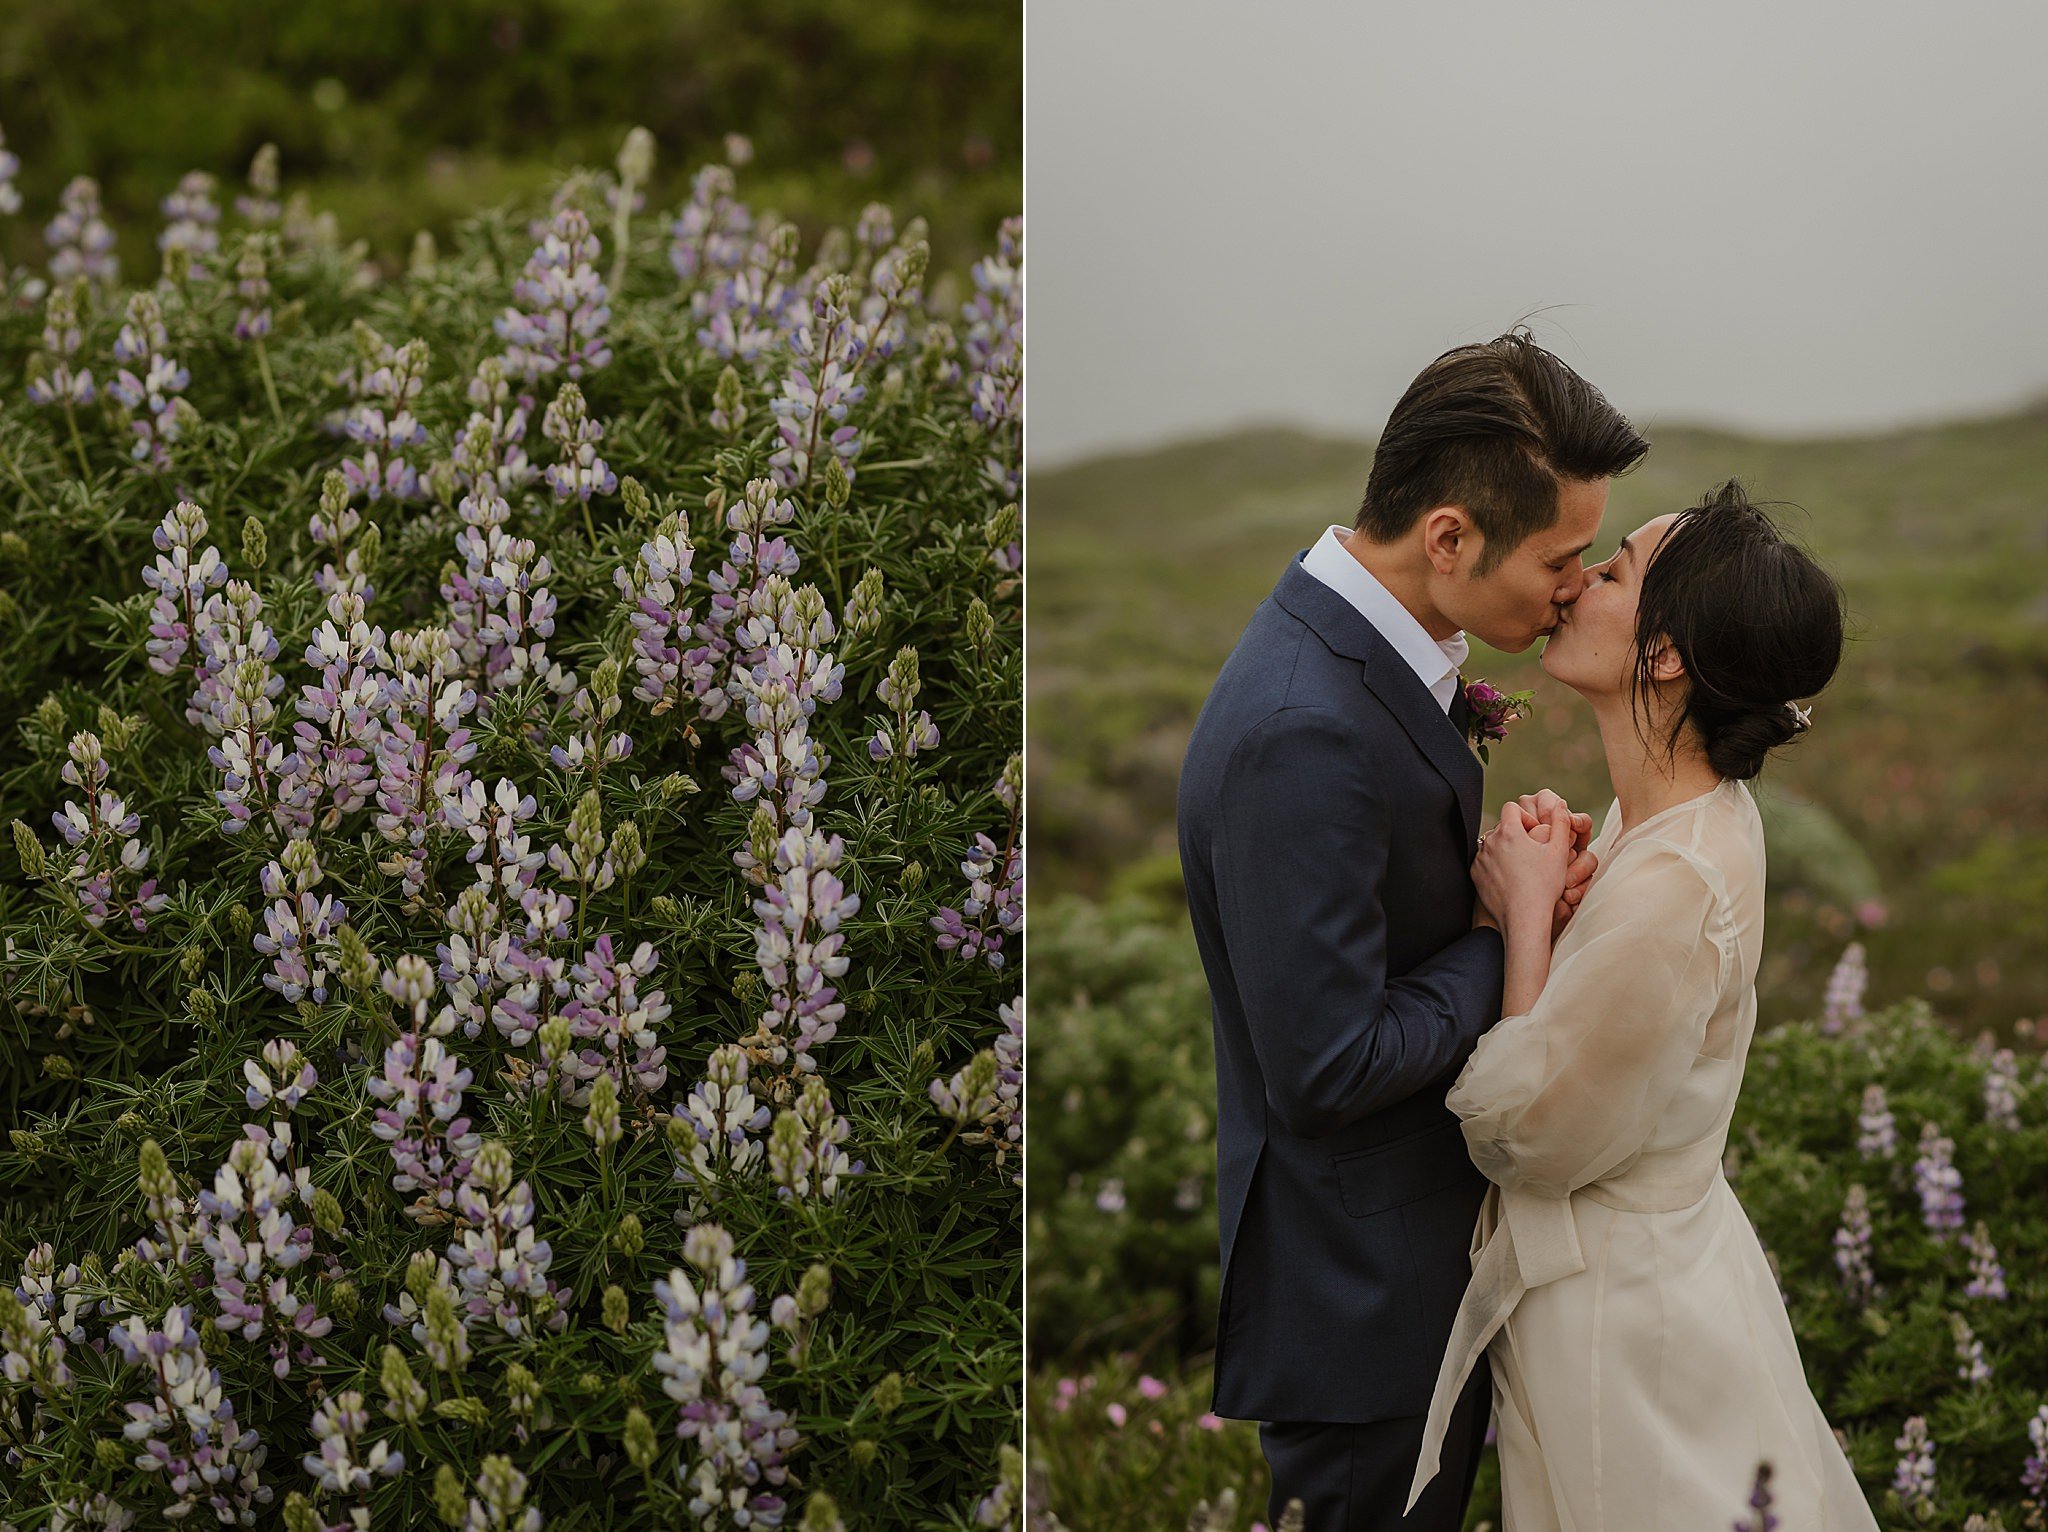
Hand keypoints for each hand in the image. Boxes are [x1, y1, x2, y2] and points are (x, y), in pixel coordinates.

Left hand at [1472, 801, 1573, 938]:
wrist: (1524, 917)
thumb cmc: (1544, 885)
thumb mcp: (1559, 851)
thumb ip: (1560, 823)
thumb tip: (1559, 804)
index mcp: (1509, 831)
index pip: (1512, 808)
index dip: (1526, 818)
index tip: (1535, 834)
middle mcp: (1489, 842)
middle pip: (1502, 826)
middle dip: (1516, 834)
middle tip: (1532, 853)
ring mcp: (1480, 859)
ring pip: (1493, 844)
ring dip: (1505, 849)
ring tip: (1522, 867)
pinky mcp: (1475, 874)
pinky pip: (1485, 861)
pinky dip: (1495, 865)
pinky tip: (1511, 878)